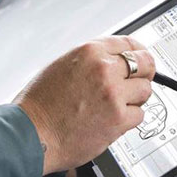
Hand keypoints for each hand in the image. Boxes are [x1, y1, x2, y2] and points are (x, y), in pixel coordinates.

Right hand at [15, 36, 155, 174]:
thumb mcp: (63, 66)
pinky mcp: (118, 119)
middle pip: (146, 63)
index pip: (129, 43)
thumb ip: (91, 61)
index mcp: (90, 52)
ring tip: (115, 106)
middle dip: (144, 73)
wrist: (31, 134)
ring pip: (145, 91)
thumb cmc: (39, 104)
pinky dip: (129, 120)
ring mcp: (113, 94)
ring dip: (134, 99)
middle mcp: (104, 69)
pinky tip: (111, 121)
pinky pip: (139, 115)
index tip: (142, 59)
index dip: (138, 53)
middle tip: (138, 83)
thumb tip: (113, 61)